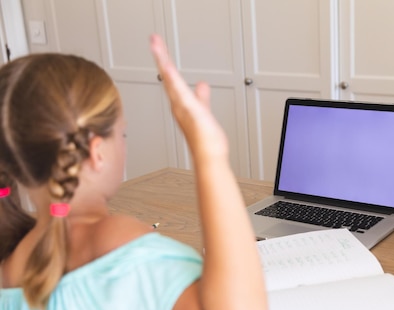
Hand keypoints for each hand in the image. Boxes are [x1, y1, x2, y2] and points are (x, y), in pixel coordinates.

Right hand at [149, 34, 228, 160]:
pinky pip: (179, 91)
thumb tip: (201, 84)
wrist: (209, 157)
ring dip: (163, 61)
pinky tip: (167, 67)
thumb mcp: (203, 111)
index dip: (165, 62)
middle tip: (153, 39)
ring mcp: (182, 106)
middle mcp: (179, 104)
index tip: (159, 46)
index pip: (172, 78)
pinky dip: (172, 79)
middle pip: (167, 75)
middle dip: (160, 56)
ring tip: (156, 44)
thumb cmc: (207, 140)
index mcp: (182, 103)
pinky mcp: (189, 110)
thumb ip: (202, 97)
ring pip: (170, 80)